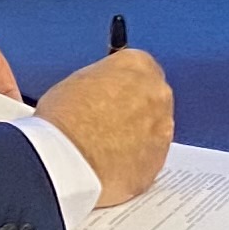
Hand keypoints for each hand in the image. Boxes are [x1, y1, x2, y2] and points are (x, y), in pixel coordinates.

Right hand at [35, 49, 172, 206]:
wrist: (69, 160)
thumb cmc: (65, 119)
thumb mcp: (75, 82)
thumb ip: (101, 83)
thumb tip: (100, 93)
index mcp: (138, 65)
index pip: (140, 68)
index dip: (123, 84)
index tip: (112, 94)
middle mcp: (157, 93)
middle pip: (152, 98)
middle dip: (135, 109)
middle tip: (108, 122)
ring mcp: (163, 128)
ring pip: (155, 130)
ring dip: (138, 136)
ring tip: (107, 148)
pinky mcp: (160, 159)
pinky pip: (151, 156)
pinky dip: (137, 160)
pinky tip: (113, 164)